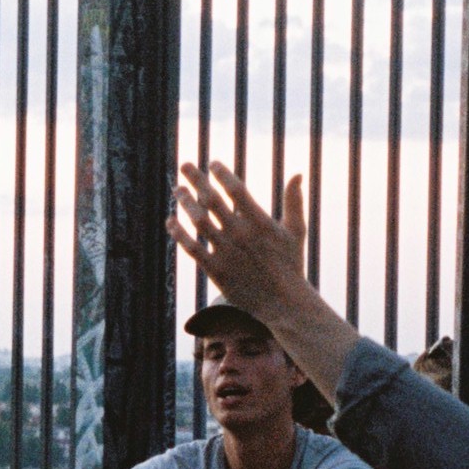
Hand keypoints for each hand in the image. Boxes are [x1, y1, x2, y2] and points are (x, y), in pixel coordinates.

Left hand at [168, 162, 310, 322]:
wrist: (283, 304)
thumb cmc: (291, 265)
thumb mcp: (296, 231)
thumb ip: (295, 201)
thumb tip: (297, 173)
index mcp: (260, 222)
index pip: (236, 190)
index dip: (222, 174)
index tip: (213, 163)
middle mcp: (241, 234)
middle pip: (212, 200)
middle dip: (196, 179)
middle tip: (185, 165)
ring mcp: (226, 252)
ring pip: (199, 221)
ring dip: (185, 202)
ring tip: (177, 189)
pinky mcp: (216, 270)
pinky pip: (191, 248)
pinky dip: (179, 233)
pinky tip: (170, 221)